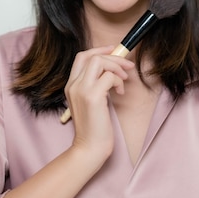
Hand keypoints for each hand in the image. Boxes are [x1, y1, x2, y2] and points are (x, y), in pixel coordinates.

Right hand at [64, 46, 134, 163]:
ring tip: (123, 80)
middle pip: (91, 55)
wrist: (89, 148)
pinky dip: (118, 81)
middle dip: (113, 57)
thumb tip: (111, 71)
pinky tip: (120, 93)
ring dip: (116, 67)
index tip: (113, 50)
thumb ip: (95, 86)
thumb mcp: (90, 102)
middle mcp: (73, 85)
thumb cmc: (94, 128)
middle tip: (127, 66)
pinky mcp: (92, 96)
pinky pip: (109, 76)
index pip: (82, 57)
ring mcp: (81, 89)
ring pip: (99, 61)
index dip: (99, 49)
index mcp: (71, 85)